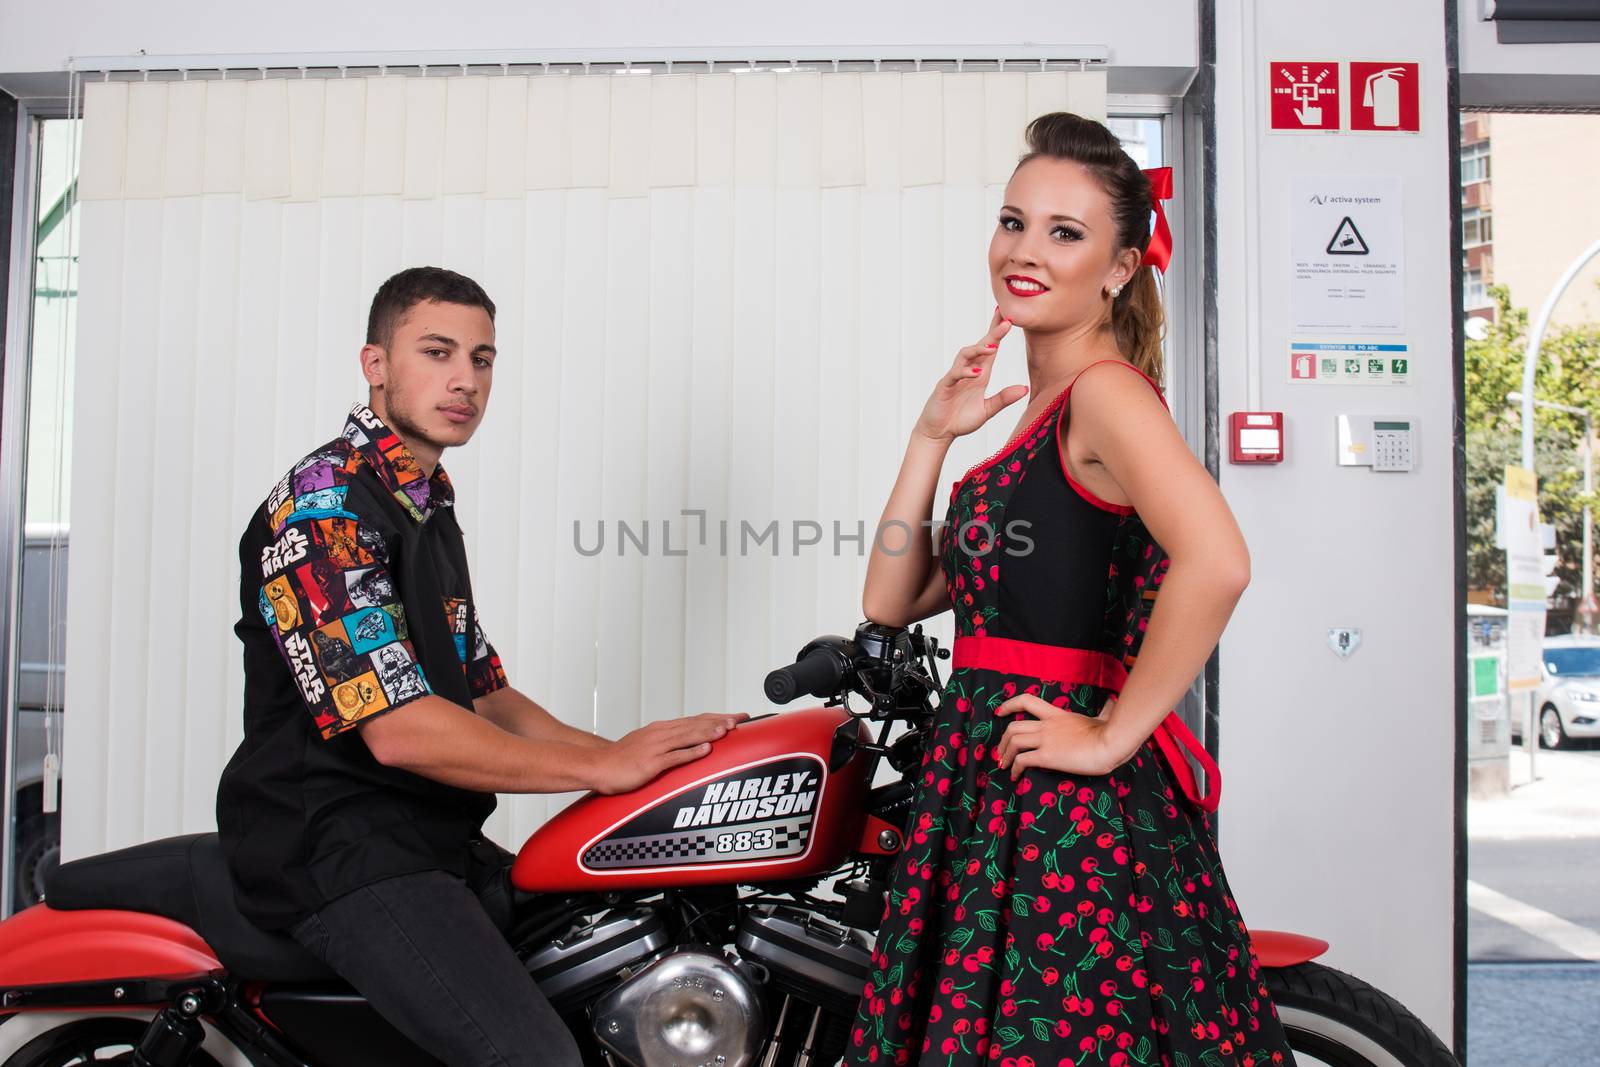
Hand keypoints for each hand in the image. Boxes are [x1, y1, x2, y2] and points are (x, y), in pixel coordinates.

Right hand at [588, 713, 747, 794]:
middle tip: (740, 719)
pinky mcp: (651, 763)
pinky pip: (675, 757)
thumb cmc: (622, 758)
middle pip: (696, 724)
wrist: (598, 765)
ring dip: (709, 732)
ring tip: (727, 729)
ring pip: (688, 736)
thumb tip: (690, 743)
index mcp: (662, 729)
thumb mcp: (649, 744)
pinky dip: (691, 752)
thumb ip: (670, 742)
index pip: (696, 720)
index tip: (737, 716)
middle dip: (719, 721)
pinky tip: (705, 750)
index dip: (717, 717)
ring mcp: (656, 747)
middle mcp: (661, 733)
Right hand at [913, 309, 1029, 443]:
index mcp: (980, 374)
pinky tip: (976, 373)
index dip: (998, 333)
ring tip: (992, 347)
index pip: (991, 349)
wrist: (938, 433)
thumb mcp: (987, 410)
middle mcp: (968, 372)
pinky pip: (955, 374)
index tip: (1009, 318)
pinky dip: (965, 372)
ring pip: (966, 355)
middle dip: (993, 333)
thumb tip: (1024, 389)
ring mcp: (955, 377)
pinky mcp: (945, 387)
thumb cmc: (960, 420)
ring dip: (979, 349)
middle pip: (980, 346)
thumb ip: (1003, 399)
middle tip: (1007, 321)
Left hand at [993, 695, 1119, 778]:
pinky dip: (1014, 768)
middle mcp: (1047, 725)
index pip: (1027, 701)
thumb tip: (1112, 702)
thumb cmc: (1110, 733)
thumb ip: (1104, 711)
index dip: (1009, 705)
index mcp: (1058, 714)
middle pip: (1014, 726)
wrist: (1111, 743)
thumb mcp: (1103, 718)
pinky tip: (1015, 776)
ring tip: (1003, 765)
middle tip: (1000, 751)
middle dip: (1003, 739)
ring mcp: (1046, 740)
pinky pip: (1022, 760)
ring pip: (1014, 741)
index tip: (999, 712)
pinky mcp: (1047, 756)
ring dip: (1004, 754)